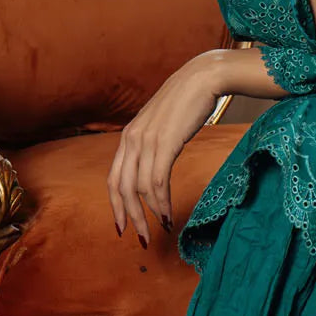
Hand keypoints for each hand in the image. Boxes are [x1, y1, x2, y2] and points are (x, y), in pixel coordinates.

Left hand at [107, 54, 220, 246]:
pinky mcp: (164, 143)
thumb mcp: (162, 125)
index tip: (122, 225)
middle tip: (141, 237)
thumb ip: (154, 143)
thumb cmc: (188, 101)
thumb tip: (157, 163)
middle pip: (121, 188)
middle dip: (129, 216)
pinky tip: (168, 213)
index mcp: (128, 137)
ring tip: (161, 228)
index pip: (113, 178)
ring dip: (149, 212)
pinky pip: (157, 181)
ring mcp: (146, 141)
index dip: (115, 205)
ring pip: (138, 188)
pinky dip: (161, 201)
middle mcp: (131, 140)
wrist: (202, 78)